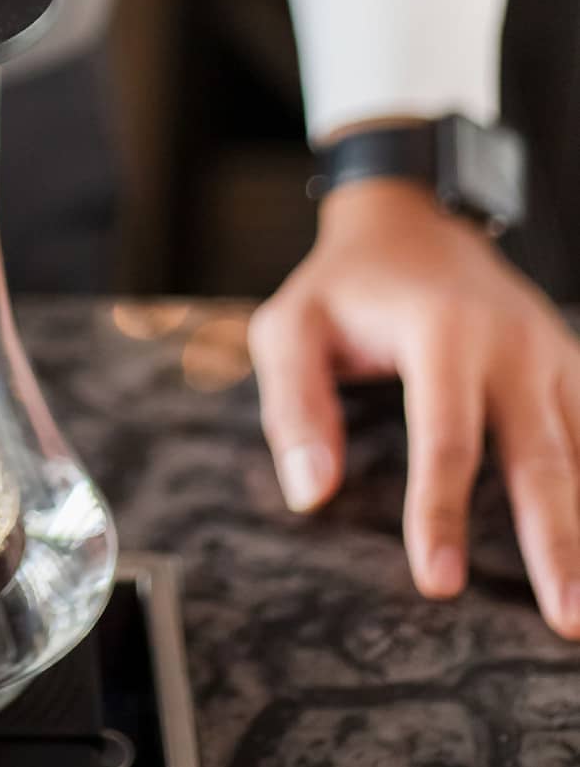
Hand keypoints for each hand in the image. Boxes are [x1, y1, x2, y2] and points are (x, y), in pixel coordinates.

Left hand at [249, 175, 579, 637]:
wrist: (409, 220)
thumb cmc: (341, 288)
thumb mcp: (290, 326)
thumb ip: (293, 405)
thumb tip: (311, 495)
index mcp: (440, 331)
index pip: (445, 438)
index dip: (442, 513)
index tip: (440, 585)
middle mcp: (510, 343)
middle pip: (541, 457)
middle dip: (556, 543)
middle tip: (563, 621)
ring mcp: (551, 352)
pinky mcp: (571, 364)